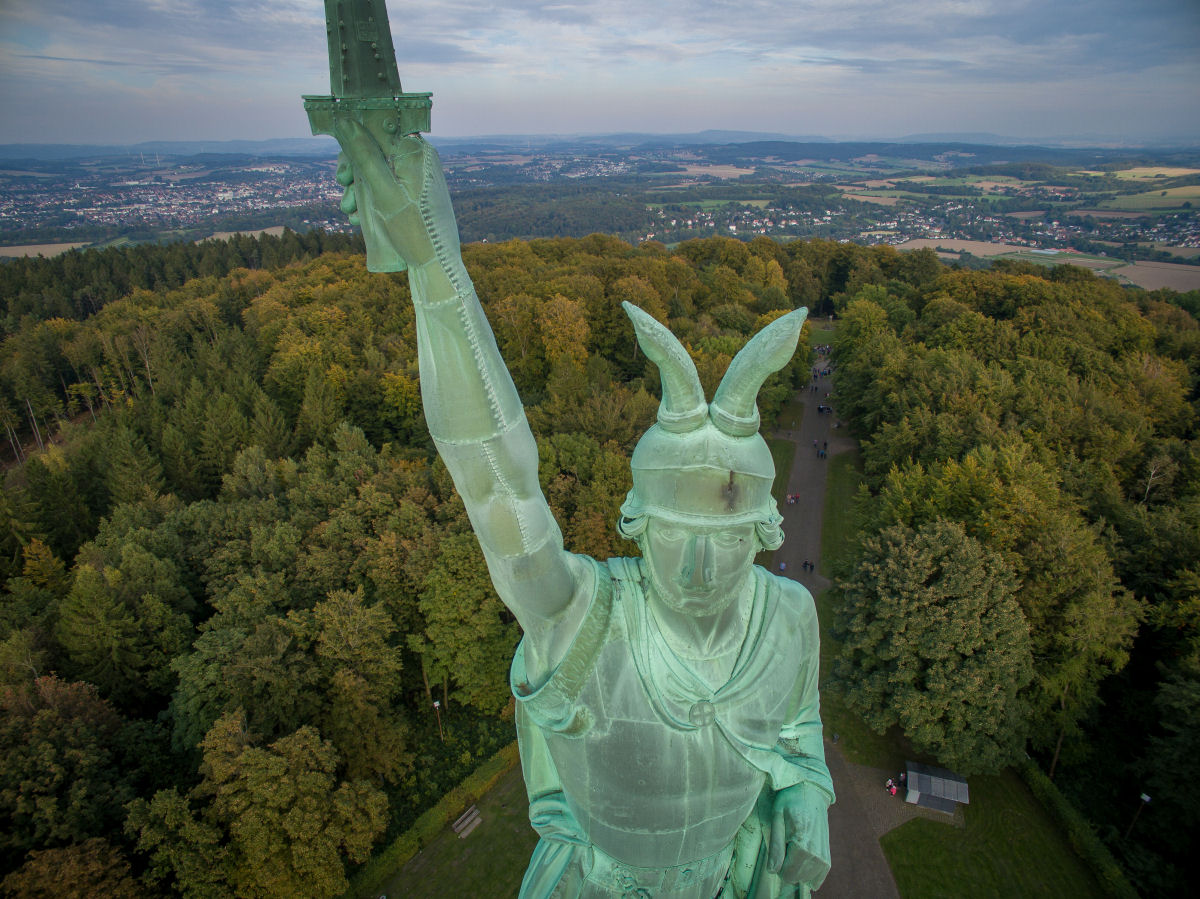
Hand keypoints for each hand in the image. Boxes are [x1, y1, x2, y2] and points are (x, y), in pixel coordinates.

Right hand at [332, 118, 458, 272]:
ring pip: (376, 171)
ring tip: (349, 211)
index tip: (344, 169)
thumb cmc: (413, 229)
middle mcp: (418, 159)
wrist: (436, 265)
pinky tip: (358, 217)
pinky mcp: (413, 194)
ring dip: (357, 188)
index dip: (355, 142)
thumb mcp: (383, 192)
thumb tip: (344, 121)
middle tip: (342, 186)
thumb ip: (364, 155)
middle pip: (375, 150)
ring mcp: (416, 177)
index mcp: (416, 151)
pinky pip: (385, 187)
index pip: (378, 128)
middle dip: (354, 170)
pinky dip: (369, 198)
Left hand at [766, 782, 831, 889]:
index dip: (777, 864)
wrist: (811, 791)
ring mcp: (824, 856)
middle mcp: (816, 854)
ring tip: (794, 846)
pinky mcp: (828, 855)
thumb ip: (776, 847)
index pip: (786, 874)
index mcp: (802, 846)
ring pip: (806, 878)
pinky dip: (810, 873)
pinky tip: (803, 862)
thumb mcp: (777, 819)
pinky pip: (819, 876)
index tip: (778, 846)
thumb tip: (773, 871)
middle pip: (796, 877)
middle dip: (787, 866)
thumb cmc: (790, 801)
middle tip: (786, 844)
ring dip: (797, 868)